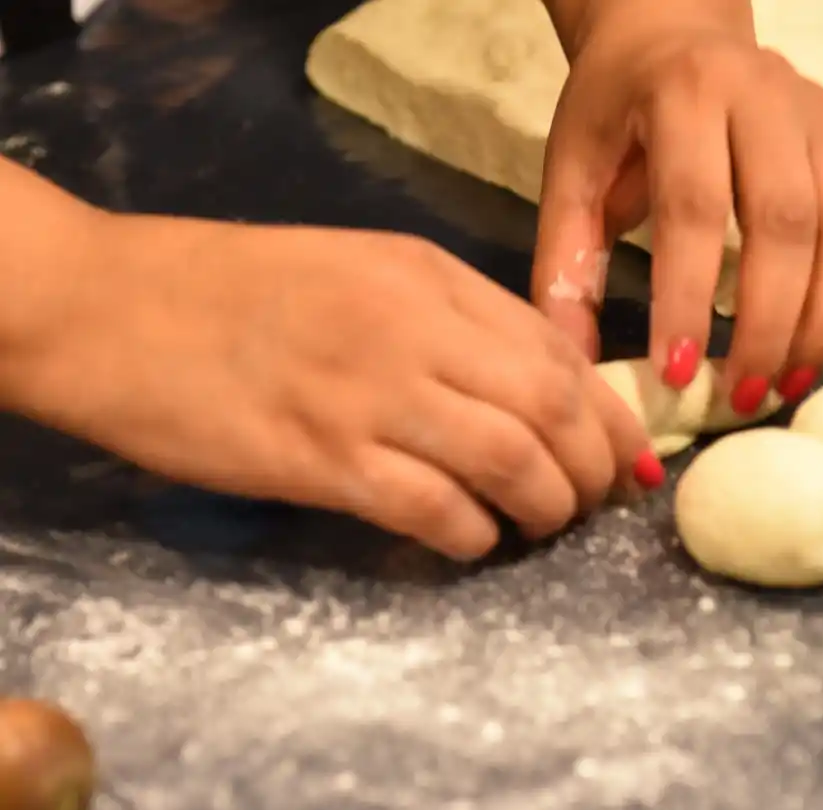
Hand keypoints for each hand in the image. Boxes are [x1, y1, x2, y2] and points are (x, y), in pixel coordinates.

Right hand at [0, 213, 661, 559]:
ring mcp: (369, 393)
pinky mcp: (321, 457)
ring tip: (546, 525)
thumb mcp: (365, 273)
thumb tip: (542, 389)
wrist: (118, 308)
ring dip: (548, 505)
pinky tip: (473, 541)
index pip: (558, 349)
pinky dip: (473, 534)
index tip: (632, 457)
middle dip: (596, 465)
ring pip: (510, 458)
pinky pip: (433, 508)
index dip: (611, 414)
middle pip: (552, 404)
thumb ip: (453, 321)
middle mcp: (414, 327)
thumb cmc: (241, 291)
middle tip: (598, 503)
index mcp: (430, 277)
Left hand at [531, 3, 822, 414]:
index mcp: (685, 94)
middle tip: (744, 395)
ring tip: (787, 383)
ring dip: (822, 319)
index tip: (677, 374)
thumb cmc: (619, 112)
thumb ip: (568, 263)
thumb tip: (576, 366)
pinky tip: (821, 337)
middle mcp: (768, 95)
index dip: (688, 297)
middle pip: (787, 220)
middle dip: (770, 322)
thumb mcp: (572, 172)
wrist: (676, 32)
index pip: (695, 206)